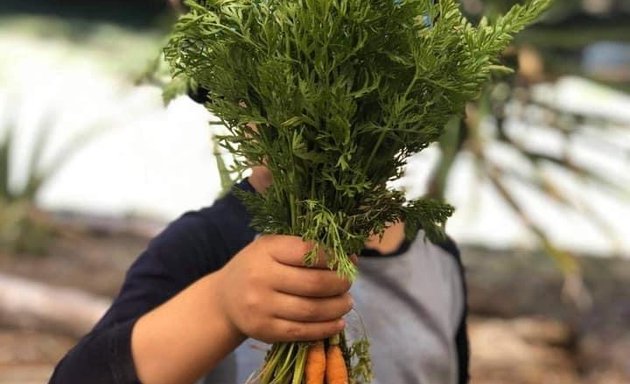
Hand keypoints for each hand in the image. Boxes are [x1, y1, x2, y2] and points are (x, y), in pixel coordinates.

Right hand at [216, 235, 352, 342]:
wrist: (223, 300)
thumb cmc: (256, 267)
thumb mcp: (271, 247)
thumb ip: (303, 247)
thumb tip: (347, 256)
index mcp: (266, 250)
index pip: (308, 252)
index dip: (334, 257)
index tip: (349, 260)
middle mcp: (261, 278)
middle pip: (314, 283)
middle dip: (340, 283)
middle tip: (348, 283)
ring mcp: (262, 307)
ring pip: (312, 310)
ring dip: (337, 307)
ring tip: (346, 302)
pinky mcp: (265, 330)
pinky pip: (302, 332)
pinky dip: (325, 328)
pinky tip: (337, 322)